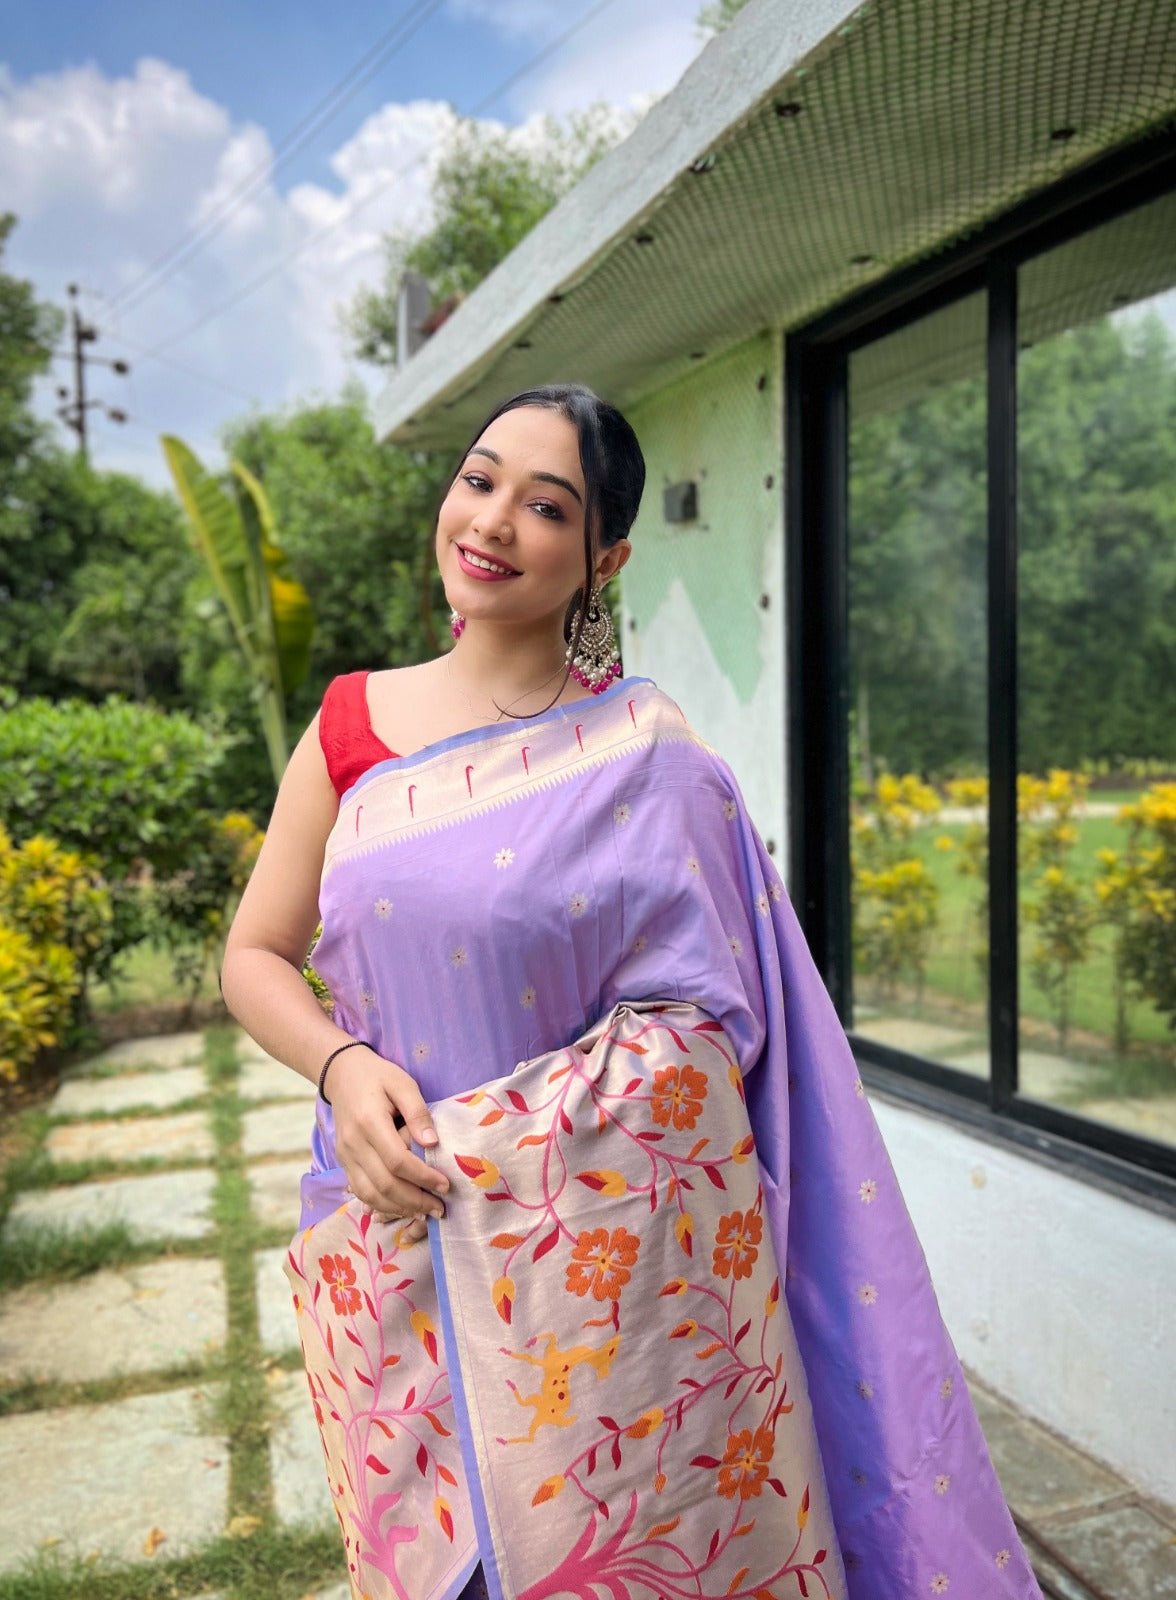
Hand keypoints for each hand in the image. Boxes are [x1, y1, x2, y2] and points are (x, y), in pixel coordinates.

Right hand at [325, 1045, 448, 1232]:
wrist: (342, 1073)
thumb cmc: (378, 1076)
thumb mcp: (403, 1084)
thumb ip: (418, 1113)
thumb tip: (432, 1143)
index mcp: (369, 1122)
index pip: (397, 1161)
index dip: (422, 1177)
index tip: (445, 1184)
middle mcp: (353, 1143)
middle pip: (384, 1183)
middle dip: (415, 1200)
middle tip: (440, 1208)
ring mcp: (345, 1155)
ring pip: (370, 1194)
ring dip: (399, 1208)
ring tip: (424, 1212)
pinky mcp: (343, 1161)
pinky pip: (360, 1191)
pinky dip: (381, 1204)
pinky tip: (402, 1207)